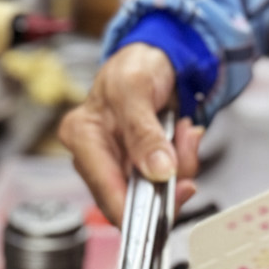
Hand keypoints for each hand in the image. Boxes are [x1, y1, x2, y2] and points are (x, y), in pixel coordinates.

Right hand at [57, 43, 202, 225]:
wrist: (157, 56)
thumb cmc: (135, 65)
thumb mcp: (136, 89)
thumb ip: (144, 132)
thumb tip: (157, 171)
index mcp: (82, 137)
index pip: (104, 192)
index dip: (135, 211)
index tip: (165, 210)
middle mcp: (96, 157)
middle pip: (132, 198)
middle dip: (167, 179)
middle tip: (186, 146)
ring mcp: (119, 163)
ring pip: (154, 192)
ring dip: (181, 166)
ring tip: (185, 132)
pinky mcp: (140, 166)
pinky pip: (166, 180)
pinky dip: (183, 162)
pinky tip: (183, 136)